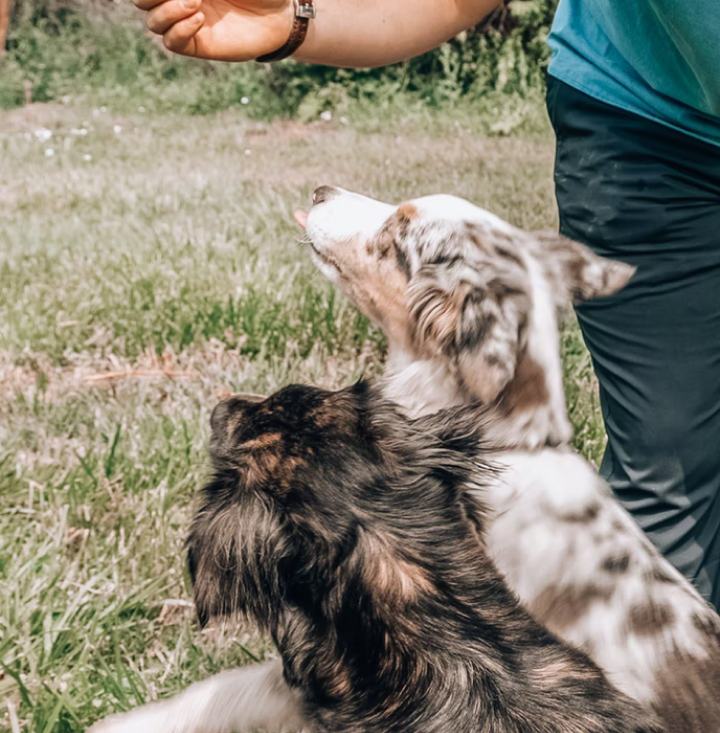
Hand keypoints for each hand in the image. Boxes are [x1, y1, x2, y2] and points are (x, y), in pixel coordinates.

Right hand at [134, 0, 294, 60]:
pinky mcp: (198, 45)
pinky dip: (178, 30)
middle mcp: (178, 0)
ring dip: (167, 10)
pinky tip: (199, 19)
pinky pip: (172, 42)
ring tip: (196, 1)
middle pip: (140, 1)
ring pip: (152, 22)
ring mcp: (186, 23)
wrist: (280, 15)